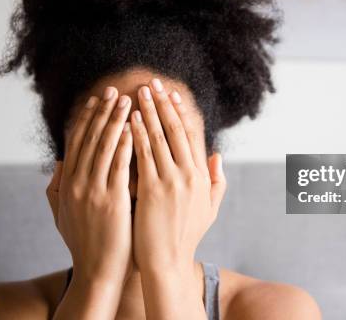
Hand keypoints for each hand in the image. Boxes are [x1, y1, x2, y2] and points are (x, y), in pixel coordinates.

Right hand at [46, 86, 133, 285]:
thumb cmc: (83, 242)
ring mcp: (94, 191)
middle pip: (90, 138)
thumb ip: (56, 187)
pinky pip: (120, 165)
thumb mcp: (62, 213)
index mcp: (67, 183)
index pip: (77, 142)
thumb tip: (59, 162)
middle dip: (102, 111)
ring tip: (127, 99)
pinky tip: (133, 127)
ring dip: (115, 119)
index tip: (97, 99)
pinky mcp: (112, 200)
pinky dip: (125, 144)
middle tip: (113, 89)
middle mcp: (77, 183)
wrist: (97, 270)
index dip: (87, 118)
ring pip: (105, 146)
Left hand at [130, 78, 226, 274]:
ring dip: (147, 113)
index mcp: (203, 176)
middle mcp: (190, 175)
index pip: (192, 135)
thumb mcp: (210, 208)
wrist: (168, 263)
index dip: (180, 112)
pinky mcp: (152, 190)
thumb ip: (217, 181)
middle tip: (153, 83)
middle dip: (163, 104)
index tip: (171, 94)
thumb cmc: (186, 236)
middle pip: (176, 130)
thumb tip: (217, 155)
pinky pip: (143, 155)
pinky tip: (128, 120)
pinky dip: (136, 135)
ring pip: (159, 138)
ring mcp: (172, 182)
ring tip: (138, 93)